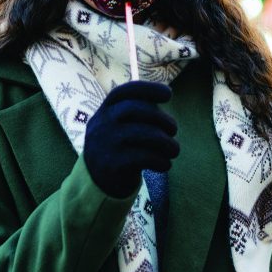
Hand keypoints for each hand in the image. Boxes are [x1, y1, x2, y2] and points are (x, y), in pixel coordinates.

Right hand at [82, 81, 178, 197]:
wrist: (98, 182)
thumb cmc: (119, 147)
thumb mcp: (120, 126)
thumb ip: (139, 111)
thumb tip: (167, 93)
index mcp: (105, 110)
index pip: (123, 91)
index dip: (148, 89)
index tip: (169, 94)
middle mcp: (101, 124)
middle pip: (134, 109)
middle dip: (161, 117)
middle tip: (174, 129)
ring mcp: (105, 144)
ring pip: (143, 133)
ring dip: (166, 142)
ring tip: (174, 150)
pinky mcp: (112, 165)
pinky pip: (143, 157)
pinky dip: (160, 160)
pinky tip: (165, 164)